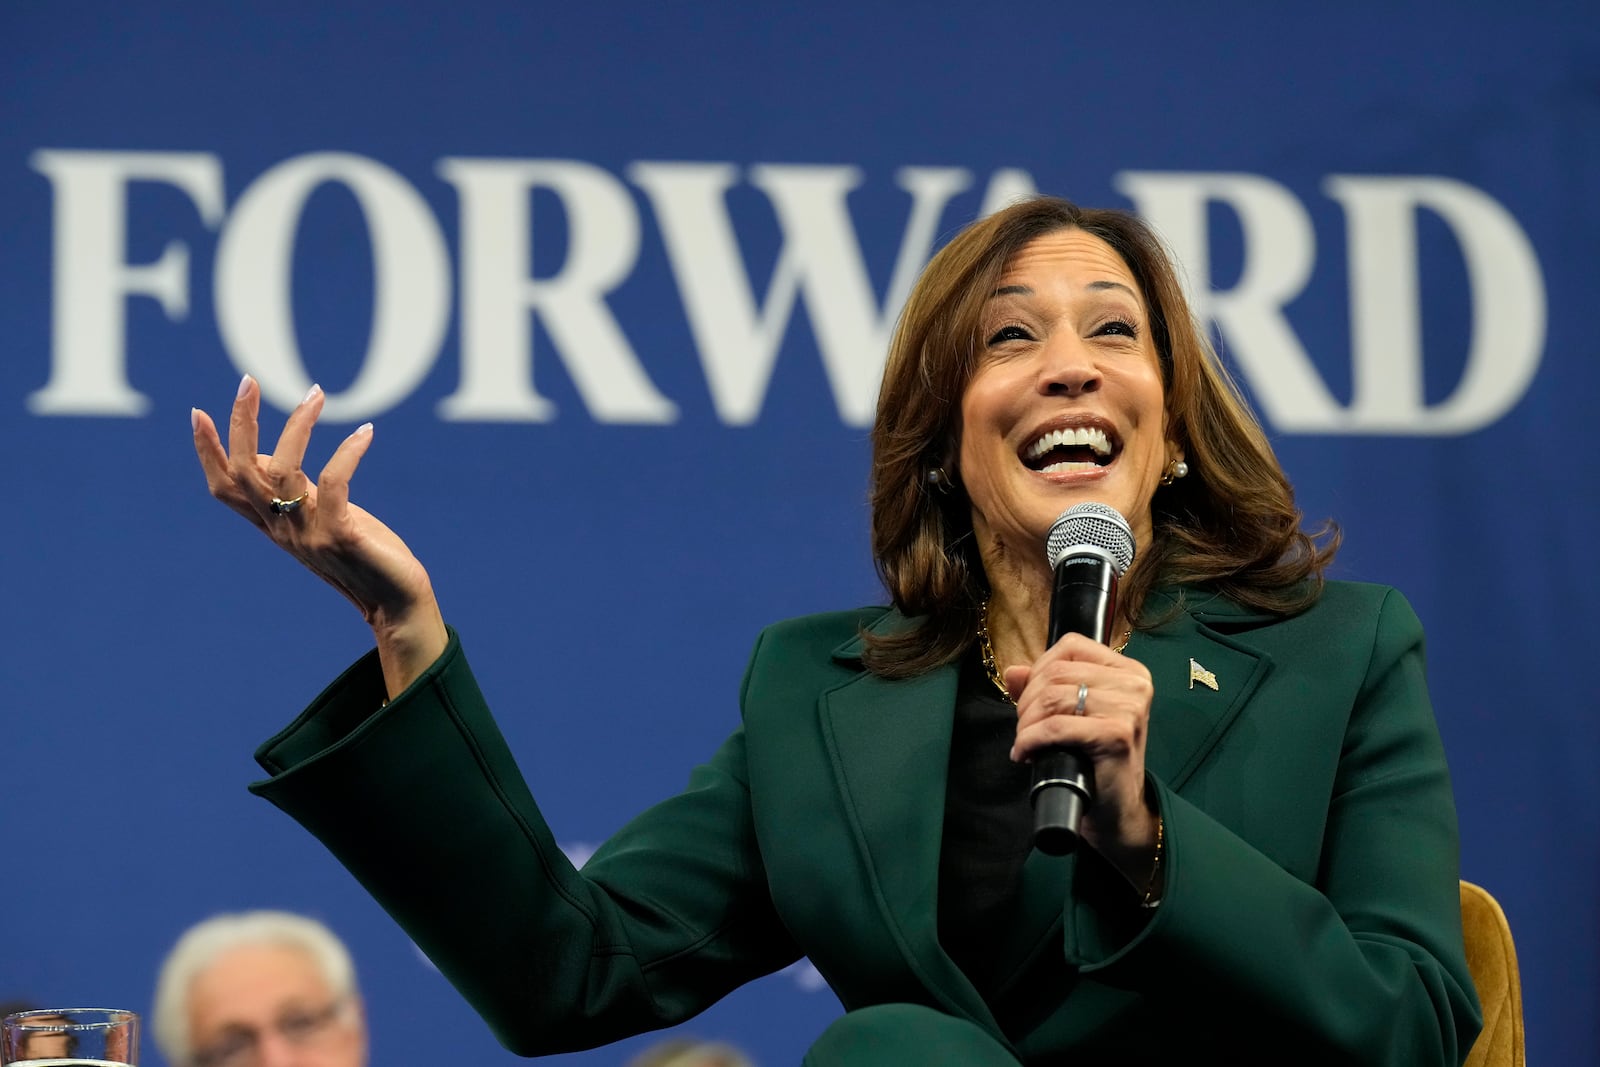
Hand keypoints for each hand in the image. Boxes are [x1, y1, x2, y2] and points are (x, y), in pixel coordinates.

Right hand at [192, 375, 447, 694]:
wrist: (398, 605)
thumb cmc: (366, 556)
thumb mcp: (322, 519)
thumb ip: (295, 493)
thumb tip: (266, 454)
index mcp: (274, 527)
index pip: (225, 489)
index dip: (207, 453)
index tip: (198, 412)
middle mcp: (283, 531)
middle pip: (243, 474)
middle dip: (240, 424)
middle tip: (247, 382)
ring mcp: (309, 535)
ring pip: (282, 473)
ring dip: (297, 426)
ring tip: (316, 393)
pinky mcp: (342, 536)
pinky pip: (335, 484)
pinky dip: (348, 452)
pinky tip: (365, 432)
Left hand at [1004, 633, 1158, 879]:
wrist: (1115, 811)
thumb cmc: (1094, 761)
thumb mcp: (1072, 715)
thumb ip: (1045, 688)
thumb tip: (1013, 672)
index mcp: (1128, 671)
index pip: (1070, 647)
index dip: (1039, 670)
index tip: (1030, 700)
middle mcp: (1135, 684)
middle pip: (1056, 673)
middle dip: (1027, 702)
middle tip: (1024, 730)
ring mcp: (1129, 709)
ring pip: (1052, 698)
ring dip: (1026, 723)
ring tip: (1026, 743)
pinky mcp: (1117, 735)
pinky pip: (1055, 726)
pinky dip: (1030, 740)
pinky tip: (1025, 754)